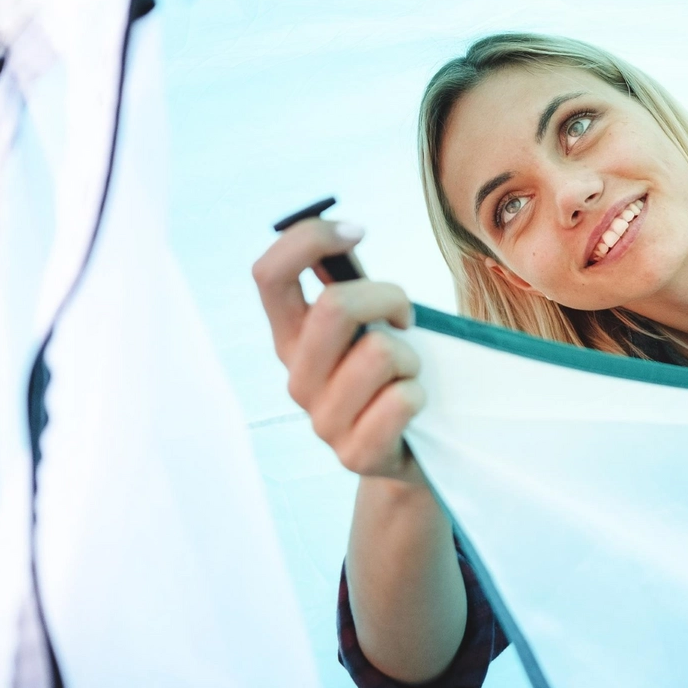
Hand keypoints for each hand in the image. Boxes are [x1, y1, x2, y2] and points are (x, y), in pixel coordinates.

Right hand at [251, 218, 424, 477]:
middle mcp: (297, 378)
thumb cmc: (391, 376)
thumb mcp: (366, 326)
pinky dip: (419, 394)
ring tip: (407, 374)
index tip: (357, 233)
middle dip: (387, 296)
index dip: (310, 239)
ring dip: (410, 357)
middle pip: (335, 308)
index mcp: (291, 339)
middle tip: (405, 316)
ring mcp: (322, 421)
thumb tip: (341, 234)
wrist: (410, 454)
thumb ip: (352, 288)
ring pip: (378, 353)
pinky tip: (413, 406)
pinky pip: (400, 400)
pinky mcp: (355, 454)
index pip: (268, 274)